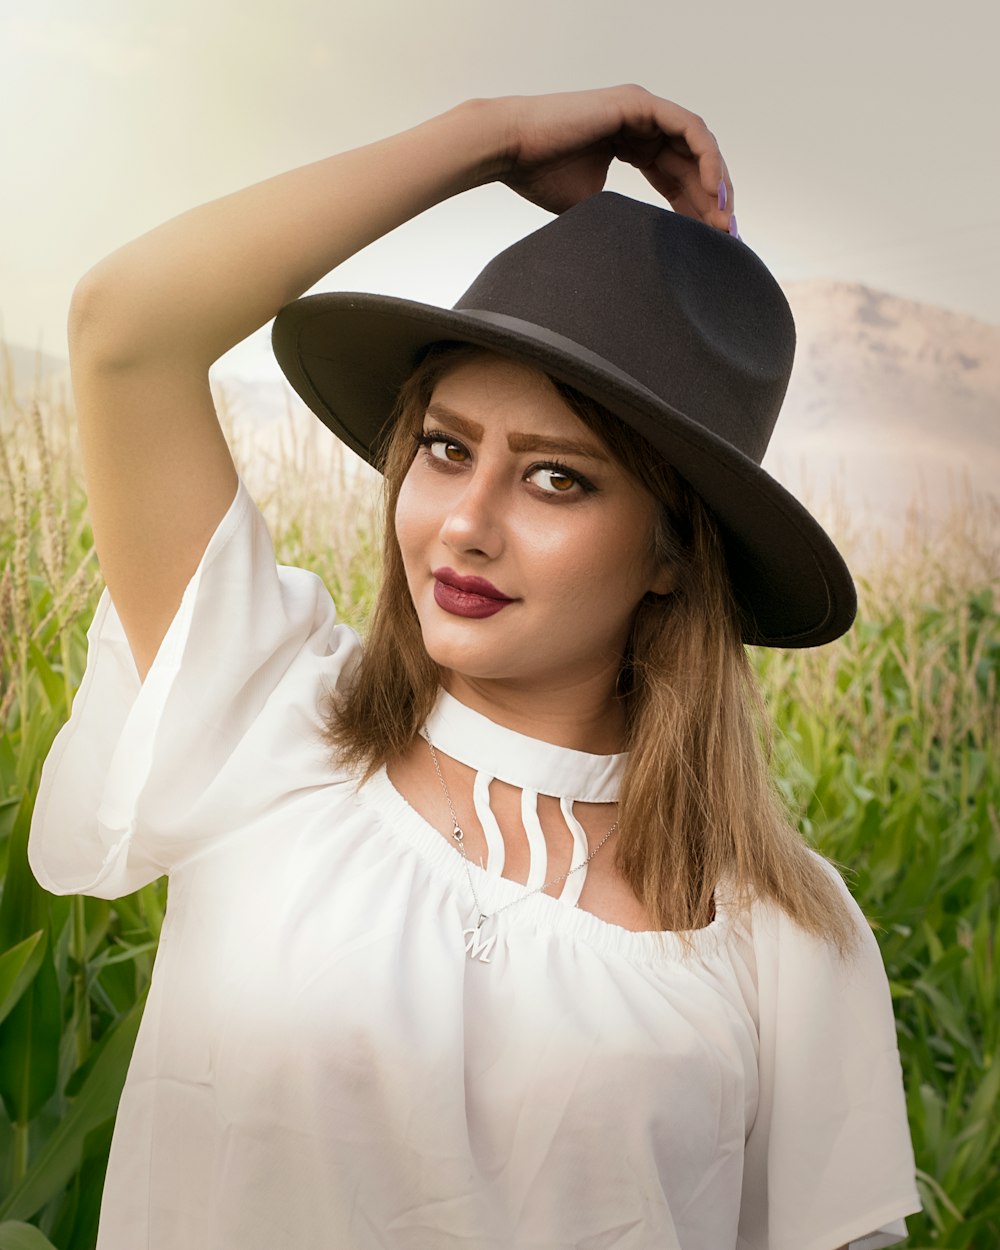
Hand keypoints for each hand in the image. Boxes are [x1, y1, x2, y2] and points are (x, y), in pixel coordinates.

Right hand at [492, 85, 732, 231]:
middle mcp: (642, 123)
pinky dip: (706, 159)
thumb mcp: (594, 208)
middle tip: (725, 237)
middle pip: (692, 162)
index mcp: (631, 143)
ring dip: (716, 182)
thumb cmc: (540, 177)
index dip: (695, 208)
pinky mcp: (639, 103)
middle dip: (712, 201)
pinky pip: (688, 129)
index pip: (676, 177)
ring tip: (722, 219)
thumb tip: (644, 256)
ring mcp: (642, 110)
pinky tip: (713, 191)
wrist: (512, 150)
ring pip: (697, 145)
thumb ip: (624, 219)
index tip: (709, 241)